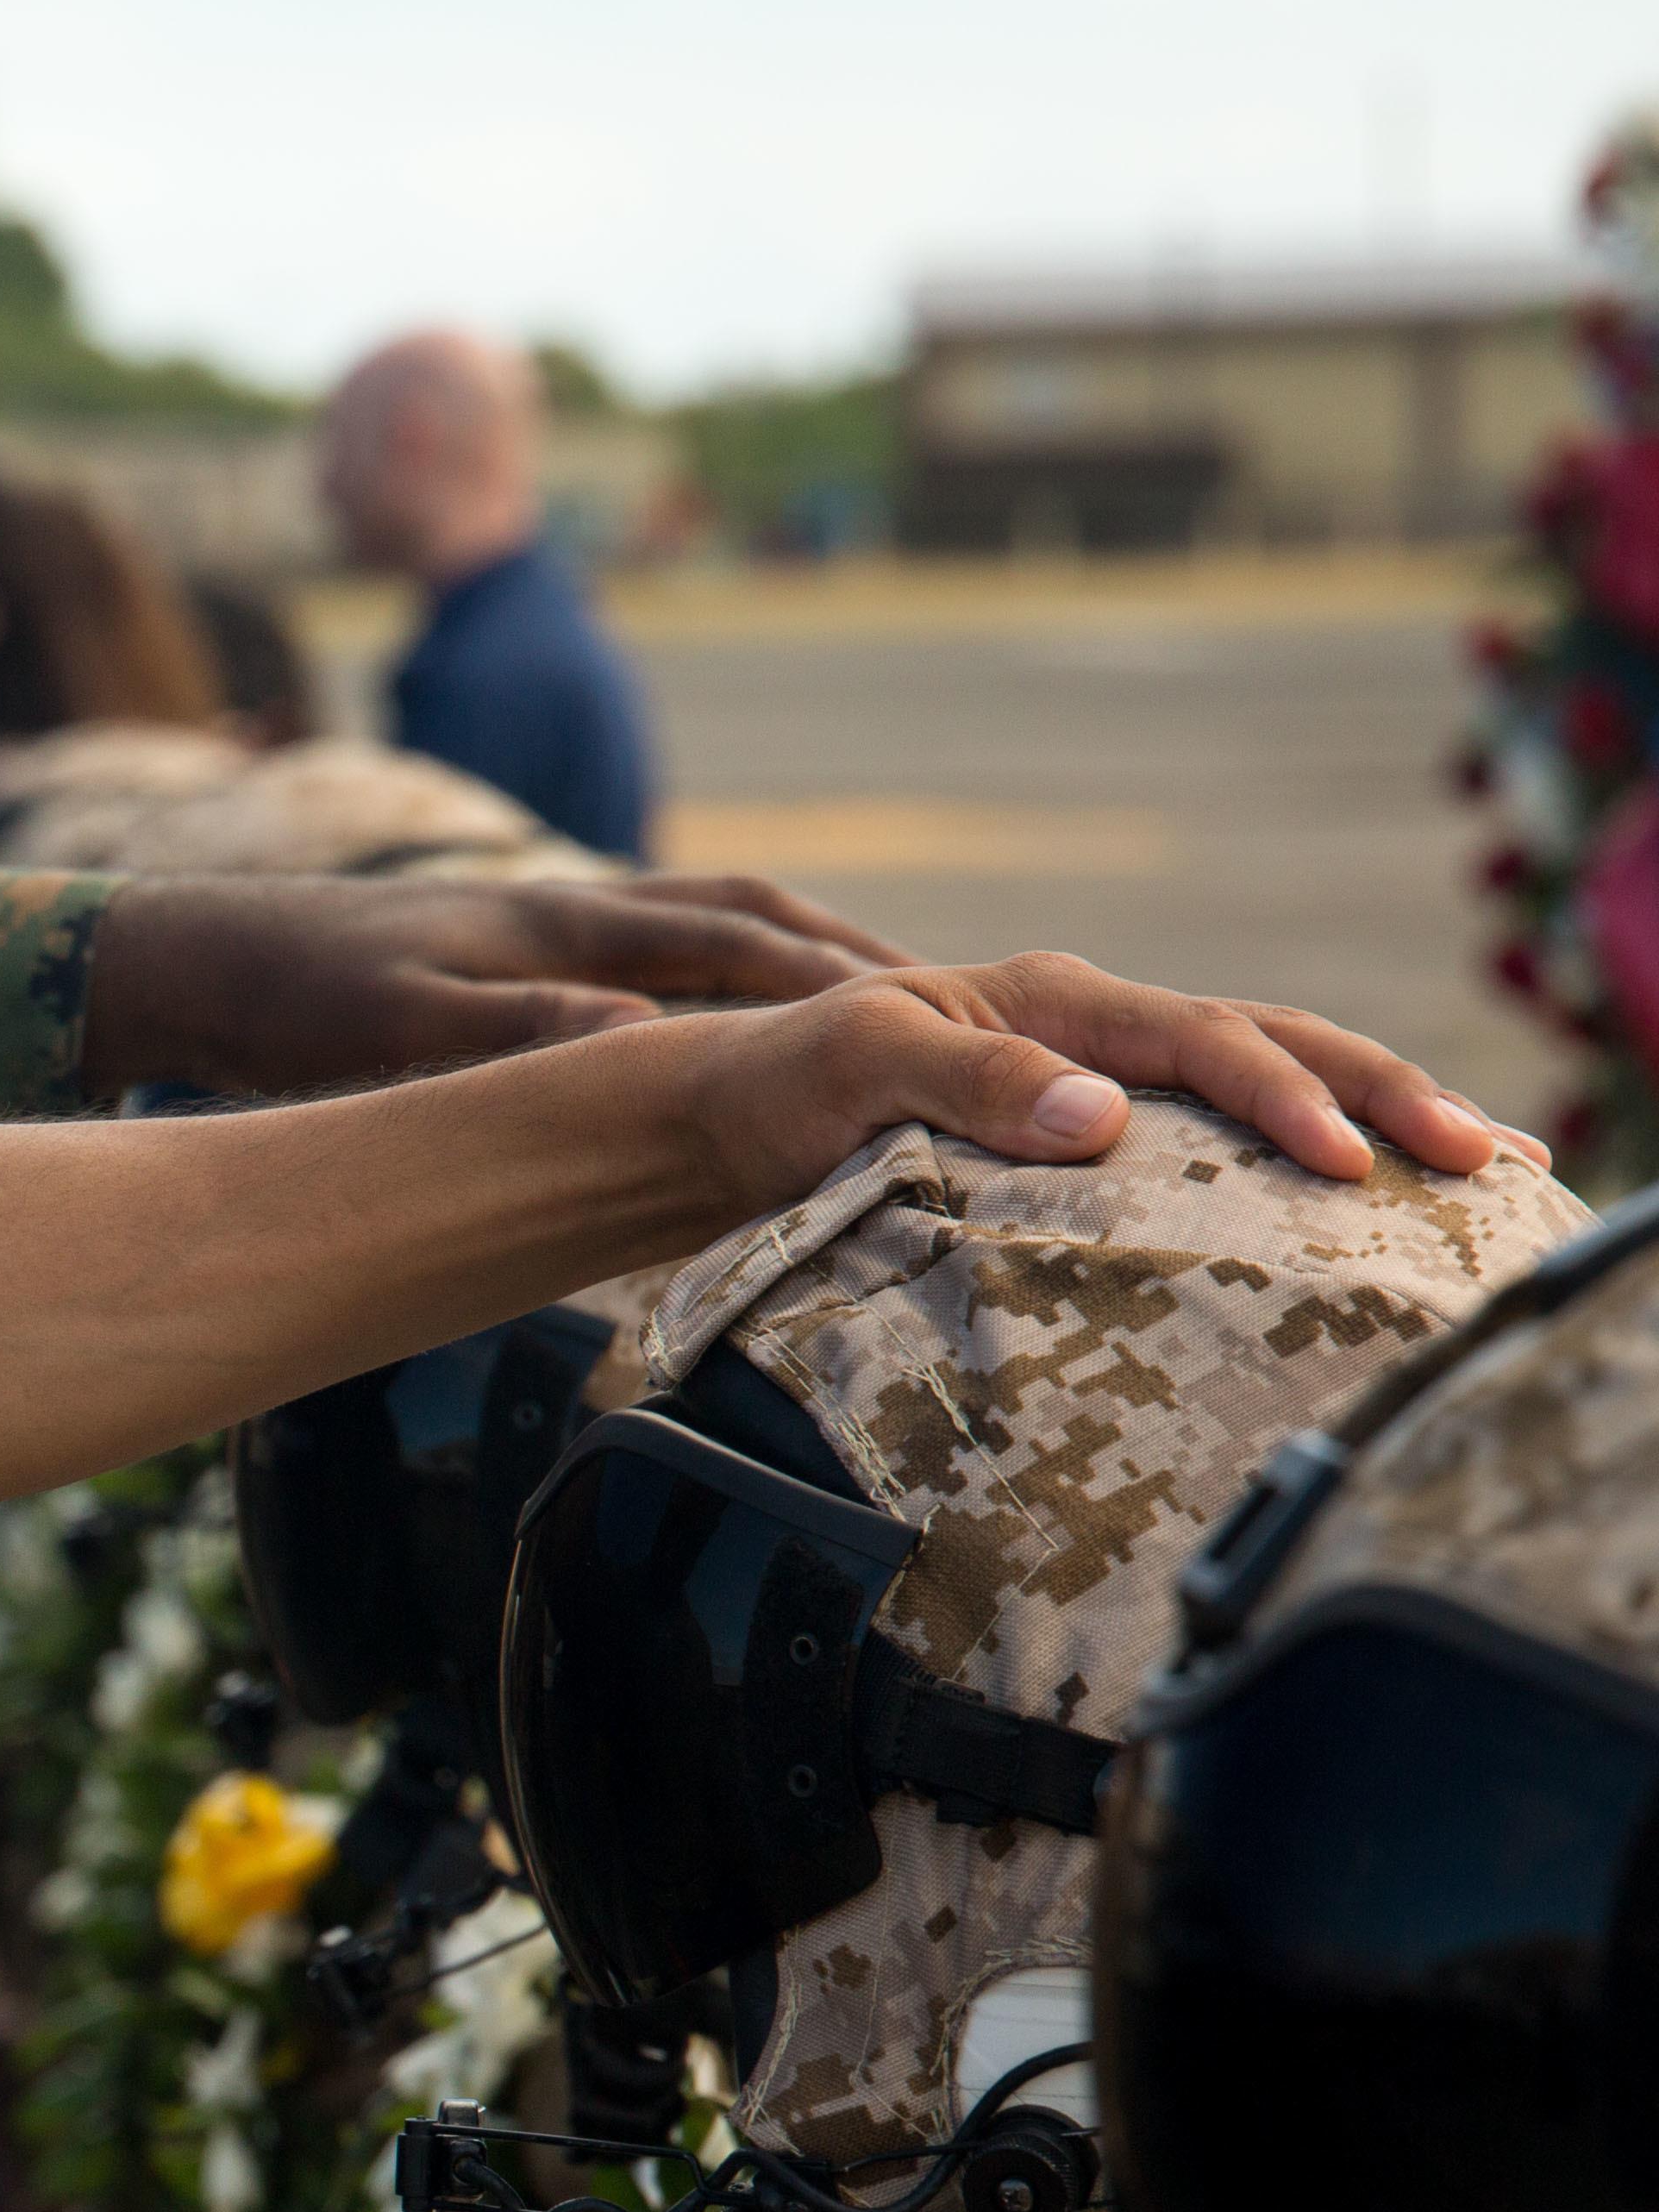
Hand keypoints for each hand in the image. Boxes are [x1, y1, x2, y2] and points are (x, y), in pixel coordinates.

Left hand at [81, 870, 913, 1097]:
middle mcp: (590, 912)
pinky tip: (787, 1047)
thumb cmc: (297, 995)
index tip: (959, 1022)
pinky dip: (755, 991)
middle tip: (996, 1018)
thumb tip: (638, 1045)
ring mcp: (573, 931)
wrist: (209, 956)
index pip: (748, 948)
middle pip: (771, 928)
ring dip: (829, 974)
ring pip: (735, 938)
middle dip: (882, 969)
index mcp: (572, 923)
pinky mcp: (548, 962)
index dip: (858, 985)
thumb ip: (512, 1033)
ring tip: (928, 1029)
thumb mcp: (402, 1021)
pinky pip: (686, 966)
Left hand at [675, 950, 1530, 1206]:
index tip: (1352, 1165)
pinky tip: (1363, 1210)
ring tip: (1479, 1168)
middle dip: (1388, 1095)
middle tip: (1487, 1158)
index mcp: (1056, 1001)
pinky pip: (1218, 1145)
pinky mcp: (1091, 1144)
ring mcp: (1101, 1083)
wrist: (724, 1120)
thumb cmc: (779, 1084)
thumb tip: (1102, 1117)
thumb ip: (967, 1084)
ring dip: (1374, 1119)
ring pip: (1268, 1084)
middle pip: (1277, 1045)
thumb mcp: (853, 1066)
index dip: (1287, 1099)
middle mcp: (1095, 1031)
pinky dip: (1298, 1162)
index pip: (1208, 1040)